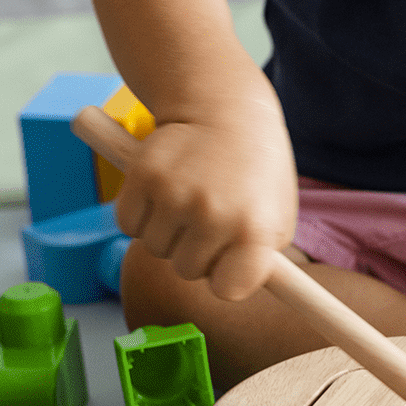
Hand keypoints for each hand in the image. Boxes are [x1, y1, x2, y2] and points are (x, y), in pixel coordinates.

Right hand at [113, 113, 297, 301]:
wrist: (226, 111)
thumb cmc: (255, 173)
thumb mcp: (277, 215)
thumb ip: (262, 259)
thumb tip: (237, 295)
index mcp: (255, 228)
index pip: (229, 289)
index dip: (225, 279)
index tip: (227, 264)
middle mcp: (215, 214)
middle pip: (187, 271)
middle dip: (195, 252)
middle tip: (209, 219)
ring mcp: (176, 195)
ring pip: (155, 248)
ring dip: (168, 232)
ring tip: (190, 199)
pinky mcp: (142, 176)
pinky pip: (128, 224)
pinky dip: (140, 214)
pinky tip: (164, 190)